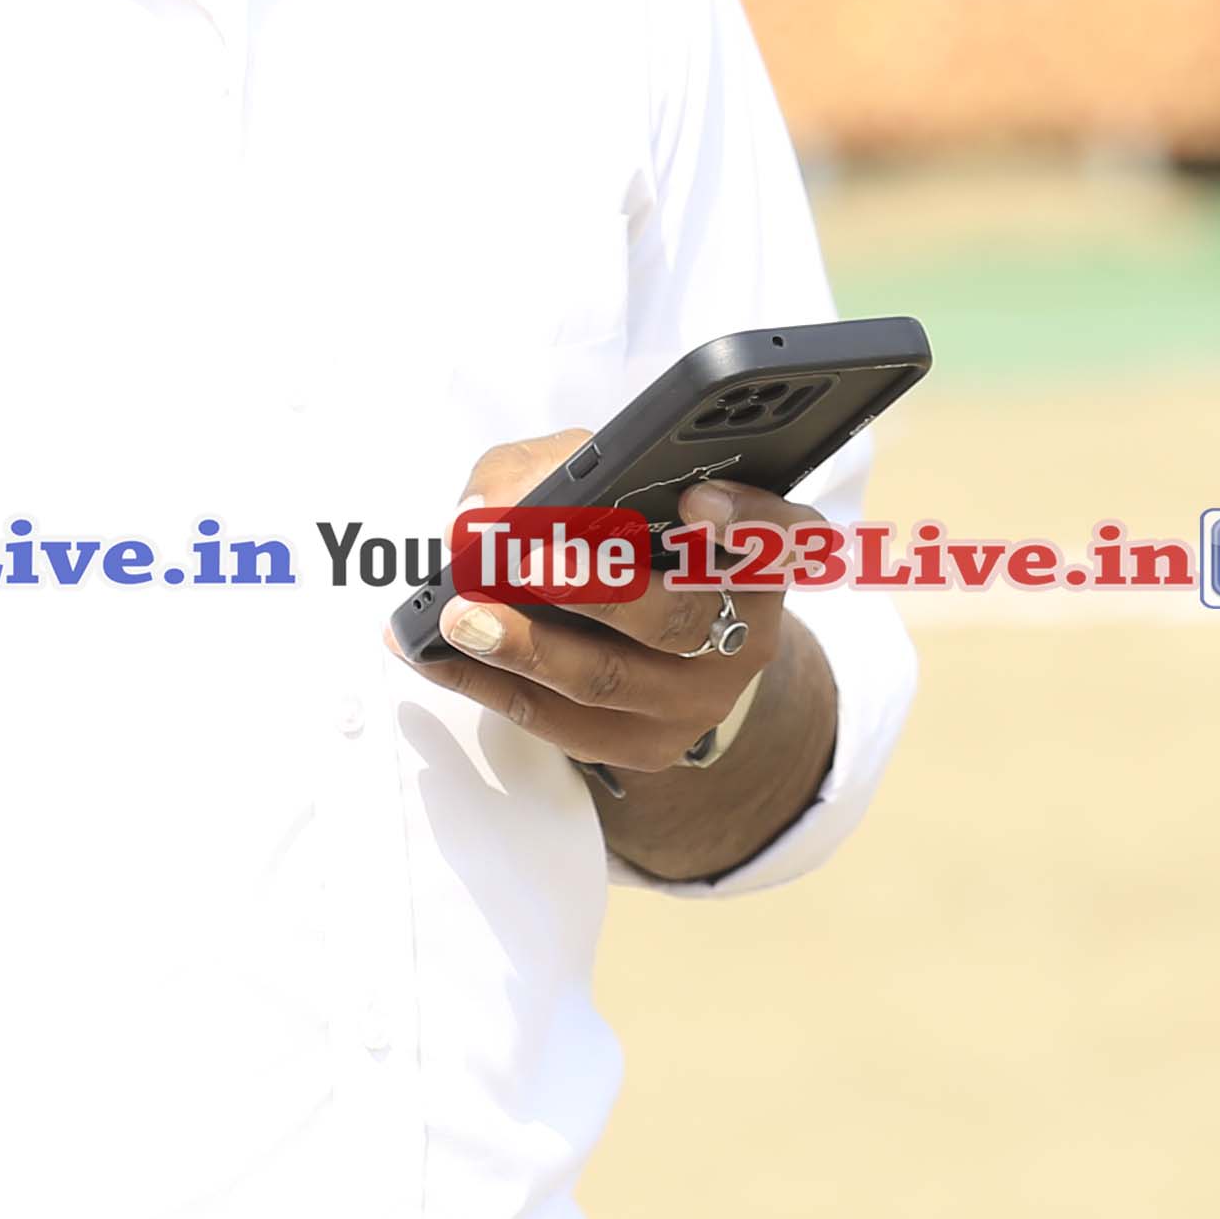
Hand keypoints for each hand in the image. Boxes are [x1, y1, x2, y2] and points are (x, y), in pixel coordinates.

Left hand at [406, 439, 839, 890]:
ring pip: (610, 681)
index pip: (782, 536)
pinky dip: (489, 685)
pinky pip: (560, 723)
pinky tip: (437, 655)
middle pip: (676, 619)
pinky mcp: (645, 746)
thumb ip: (548, 472)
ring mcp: (699, 699)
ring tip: (461, 617)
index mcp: (758, 553)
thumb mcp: (609, 482)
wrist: (662, 639)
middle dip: (594, 589)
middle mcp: (746, 630)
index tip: (693, 500)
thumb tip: (478, 515)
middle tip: (523, 560)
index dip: (744, 520)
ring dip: (524, 647)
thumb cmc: (632, 536)